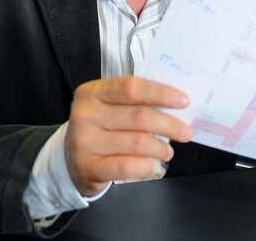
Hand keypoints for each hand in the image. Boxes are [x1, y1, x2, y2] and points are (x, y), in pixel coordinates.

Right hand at [65, 76, 191, 195]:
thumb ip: (136, 101)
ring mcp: (84, 142)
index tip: (183, 101)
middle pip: (139, 117)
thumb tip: (176, 103)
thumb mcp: (110, 106)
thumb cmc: (100, 127)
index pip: (132, 88)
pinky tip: (153, 164)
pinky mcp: (87, 167)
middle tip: (185, 132)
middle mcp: (85, 114)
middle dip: (169, 125)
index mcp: (93, 92)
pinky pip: (127, 166)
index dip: (161, 93)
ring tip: (168, 151)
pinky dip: (146, 165)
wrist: (70, 158)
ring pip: (137, 142)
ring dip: (160, 148)